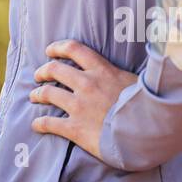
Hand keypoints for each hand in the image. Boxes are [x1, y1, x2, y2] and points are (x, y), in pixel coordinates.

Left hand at [29, 39, 138, 160]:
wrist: (147, 134)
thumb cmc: (147, 108)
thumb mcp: (137, 82)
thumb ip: (123, 75)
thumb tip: (131, 70)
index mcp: (102, 70)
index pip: (74, 49)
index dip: (58, 47)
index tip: (50, 50)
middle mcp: (86, 84)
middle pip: (54, 69)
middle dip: (42, 71)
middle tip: (38, 76)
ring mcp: (79, 106)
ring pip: (48, 94)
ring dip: (37, 94)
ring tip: (34, 97)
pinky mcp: (75, 128)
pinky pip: (50, 123)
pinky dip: (40, 124)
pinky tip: (36, 125)